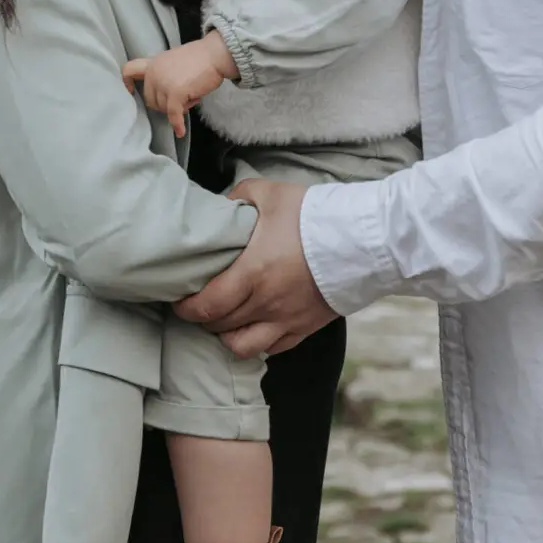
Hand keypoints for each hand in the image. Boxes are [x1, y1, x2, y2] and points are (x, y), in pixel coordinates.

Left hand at [123, 31, 236, 138]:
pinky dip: (178, 124)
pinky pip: (173, 114)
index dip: (127, 82)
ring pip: (163, 108)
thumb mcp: (174, 60)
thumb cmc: (200, 57)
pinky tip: (181, 131)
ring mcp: (163, 83)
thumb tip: (166, 90)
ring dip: (177, 107)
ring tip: (192, 96)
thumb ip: (165, 72)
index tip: (131, 91)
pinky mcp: (175, 93)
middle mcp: (154, 73)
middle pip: (150, 99)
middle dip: (164, 104)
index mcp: (154, 63)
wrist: (214, 54)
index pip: (129, 70)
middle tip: (182, 99)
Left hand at [175, 179, 338, 358]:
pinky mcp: (305, 327)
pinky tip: (252, 328)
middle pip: (219, 325)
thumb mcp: (270, 194)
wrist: (363, 238)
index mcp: (252, 272)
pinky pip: (272, 349)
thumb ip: (237, 198)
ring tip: (223, 322)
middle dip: (202, 319)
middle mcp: (266, 303)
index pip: (206, 305)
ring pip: (242, 347)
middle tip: (196, 306)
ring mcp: (286, 320)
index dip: (186, 308)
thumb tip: (219, 208)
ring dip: (226, 336)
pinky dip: (256, 343)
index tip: (179, 300)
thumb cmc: (313, 214)